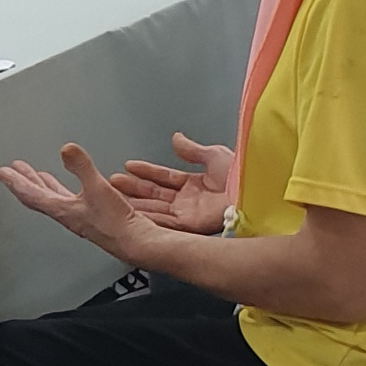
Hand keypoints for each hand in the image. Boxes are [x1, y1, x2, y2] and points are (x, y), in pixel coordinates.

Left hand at [0, 141, 159, 259]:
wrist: (137, 243)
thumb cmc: (117, 224)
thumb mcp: (98, 188)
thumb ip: (82, 167)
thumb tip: (67, 149)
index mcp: (62, 210)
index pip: (31, 194)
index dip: (15, 182)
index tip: (2, 173)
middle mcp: (67, 215)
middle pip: (39, 197)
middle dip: (24, 182)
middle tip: (12, 172)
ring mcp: (79, 217)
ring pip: (54, 199)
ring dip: (44, 186)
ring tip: (38, 175)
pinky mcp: (92, 218)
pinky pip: (70, 201)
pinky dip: (64, 190)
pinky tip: (72, 186)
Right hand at [116, 134, 235, 232]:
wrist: (253, 193)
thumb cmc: (242, 176)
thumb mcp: (214, 155)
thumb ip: (192, 150)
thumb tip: (177, 139)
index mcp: (197, 185)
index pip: (165, 178)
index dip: (146, 172)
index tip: (129, 167)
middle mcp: (191, 201)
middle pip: (155, 194)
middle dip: (133, 188)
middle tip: (112, 183)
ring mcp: (189, 214)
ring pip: (155, 208)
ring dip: (134, 202)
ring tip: (114, 195)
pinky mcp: (189, 225)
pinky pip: (162, 222)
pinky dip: (146, 216)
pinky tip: (132, 211)